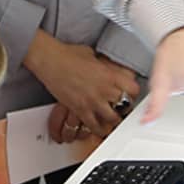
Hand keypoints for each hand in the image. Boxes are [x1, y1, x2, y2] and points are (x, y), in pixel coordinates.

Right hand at [25, 33, 139, 140]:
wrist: (50, 61)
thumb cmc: (69, 54)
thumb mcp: (94, 56)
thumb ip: (104, 66)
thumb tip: (110, 69)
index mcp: (109, 74)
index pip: (133, 89)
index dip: (133, 92)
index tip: (131, 93)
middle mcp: (103, 89)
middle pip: (125, 105)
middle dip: (125, 107)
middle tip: (124, 108)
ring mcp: (92, 101)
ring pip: (112, 119)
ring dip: (114, 120)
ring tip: (115, 120)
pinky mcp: (79, 109)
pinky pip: (93, 126)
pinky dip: (98, 129)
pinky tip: (101, 129)